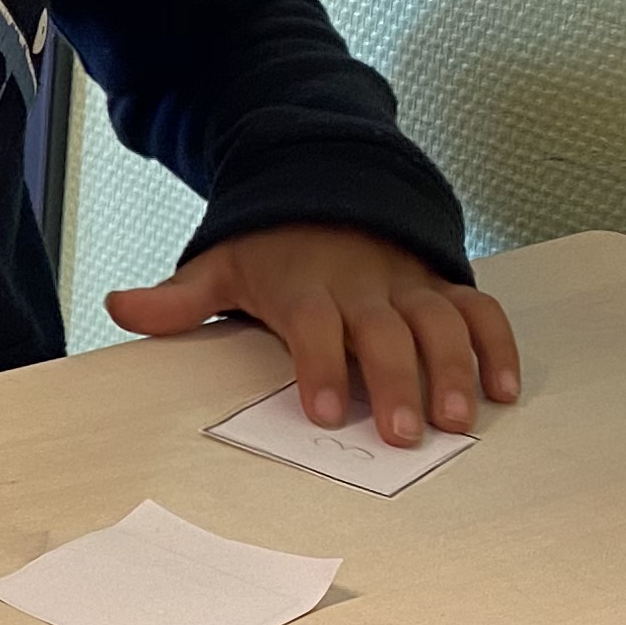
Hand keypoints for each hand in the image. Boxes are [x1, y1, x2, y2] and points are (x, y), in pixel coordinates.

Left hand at [105, 223, 521, 446]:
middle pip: (385, 333)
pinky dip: (498, 345)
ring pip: (440, 322)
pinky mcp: (441, 284)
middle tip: (404, 435)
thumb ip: (177, 297)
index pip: (315, 326)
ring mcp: (408, 284)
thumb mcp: (220, 265)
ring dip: (454, 370)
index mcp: (307, 286)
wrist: (326, 189)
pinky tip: (504, 389)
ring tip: (460, 421)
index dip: (321, 367)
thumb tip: (120, 306)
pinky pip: (479, 309)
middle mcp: (364, 285)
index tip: (325, 411)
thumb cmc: (272, 248)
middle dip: (396, 382)